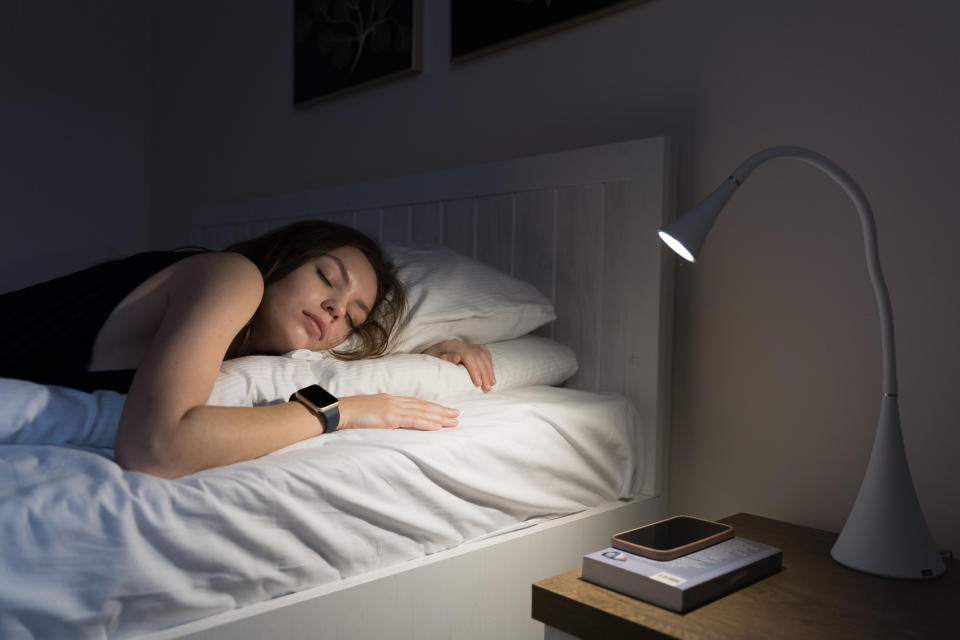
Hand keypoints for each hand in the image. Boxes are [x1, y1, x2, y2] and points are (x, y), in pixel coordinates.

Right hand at [337, 394, 458, 430]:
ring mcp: (392, 409)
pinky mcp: (389, 418)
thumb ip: (384, 414)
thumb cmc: (351, 413)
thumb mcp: (371, 411)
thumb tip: (393, 421)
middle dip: (441, 411)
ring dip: (439, 417)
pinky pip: (412, 420)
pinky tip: (437, 426)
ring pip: (421, 412)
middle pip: (423, 406)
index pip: (416, 403)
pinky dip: (426, 423)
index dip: (431, 406)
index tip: (444, 410)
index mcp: (391, 400)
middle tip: (457, 415)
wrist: (339, 411)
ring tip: (453, 421)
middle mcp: (395, 401)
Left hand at [424, 339, 495, 391]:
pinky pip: (484, 353)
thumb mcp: (432, 361)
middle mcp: (459, 343)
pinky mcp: (470, 347)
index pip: (468, 355)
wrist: (428, 355)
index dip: (474, 369)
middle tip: (487, 388)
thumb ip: (445, 359)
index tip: (478, 383)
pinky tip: (491, 374)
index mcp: (449, 345)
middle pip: (478, 355)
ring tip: (491, 384)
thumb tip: (457, 357)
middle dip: (484, 372)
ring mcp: (465, 344)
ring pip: (483, 354)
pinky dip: (489, 364)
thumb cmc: (429, 361)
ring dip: (489, 369)